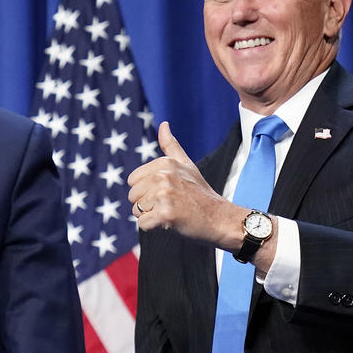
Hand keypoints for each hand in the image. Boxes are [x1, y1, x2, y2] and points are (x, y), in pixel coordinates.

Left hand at [128, 122, 242, 246]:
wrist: (220, 218)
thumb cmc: (200, 193)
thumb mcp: (187, 164)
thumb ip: (171, 145)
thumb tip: (163, 124)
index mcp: (164, 163)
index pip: (132, 181)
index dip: (146, 191)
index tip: (167, 193)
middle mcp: (163, 176)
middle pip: (132, 196)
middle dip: (147, 205)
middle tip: (170, 204)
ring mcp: (165, 195)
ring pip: (136, 211)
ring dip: (151, 217)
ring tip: (172, 212)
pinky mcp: (166, 214)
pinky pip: (143, 224)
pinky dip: (154, 227)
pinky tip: (171, 222)